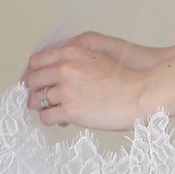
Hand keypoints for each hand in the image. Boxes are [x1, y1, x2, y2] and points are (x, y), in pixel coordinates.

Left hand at [23, 32, 153, 130]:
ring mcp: (67, 91)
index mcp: (72, 53)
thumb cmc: (127, 79)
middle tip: (36, 97)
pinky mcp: (71, 111)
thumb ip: (77, 60)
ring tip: (48, 110)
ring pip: (36, 100)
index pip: (37, 61)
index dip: (33, 72)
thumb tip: (61, 71)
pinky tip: (57, 120)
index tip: (34, 80)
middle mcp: (65, 69)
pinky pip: (46, 116)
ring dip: (39, 106)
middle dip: (32, 90)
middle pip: (32, 80)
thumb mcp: (100, 57)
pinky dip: (49, 119)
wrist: (142, 95)